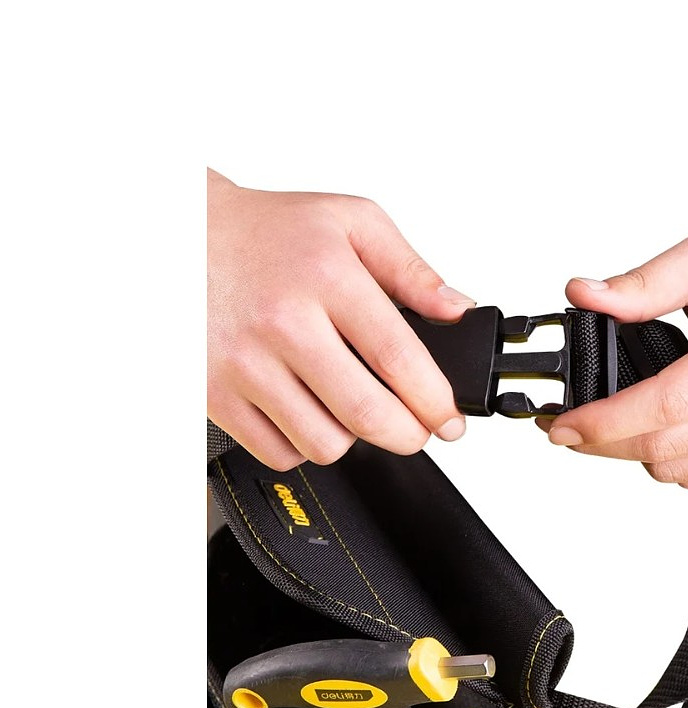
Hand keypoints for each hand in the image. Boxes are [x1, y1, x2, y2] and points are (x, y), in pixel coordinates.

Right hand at [208, 168, 475, 470]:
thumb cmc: (268, 232)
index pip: (399, 359)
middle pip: (366, 414)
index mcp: (326, 277)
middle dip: (408, 435)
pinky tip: (305, 411)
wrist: (178, 235)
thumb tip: (457, 310)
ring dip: (352, 438)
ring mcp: (244, 364)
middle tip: (414, 429)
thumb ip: (410, 269)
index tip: (450, 419)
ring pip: (324, 444)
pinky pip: (278, 453)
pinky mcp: (214, 395)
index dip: (435, 402)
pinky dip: (302, 444)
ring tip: (348, 407)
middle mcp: (283, 323)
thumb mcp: (350, 222)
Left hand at [538, 234, 687, 498]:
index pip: (663, 406)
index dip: (602, 422)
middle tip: (577, 428)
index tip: (561, 426)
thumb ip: (650, 281)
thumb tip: (588, 295)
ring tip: (649, 414)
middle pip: (661, 447)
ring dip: (645, 448)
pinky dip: (683, 461)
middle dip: (605, 441)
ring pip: (677, 472)